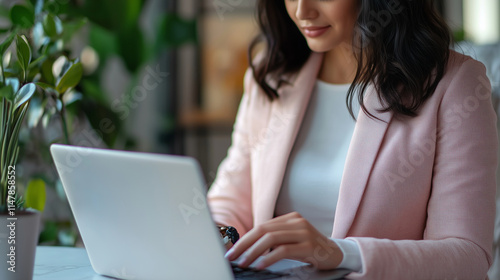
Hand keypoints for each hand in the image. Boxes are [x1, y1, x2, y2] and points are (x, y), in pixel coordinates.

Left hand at [224, 212, 342, 269]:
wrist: (337, 254)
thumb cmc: (311, 249)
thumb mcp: (292, 240)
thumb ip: (275, 239)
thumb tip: (248, 247)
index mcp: (290, 218)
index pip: (261, 226)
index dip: (244, 238)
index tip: (232, 250)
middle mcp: (296, 222)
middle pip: (263, 230)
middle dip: (244, 244)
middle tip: (232, 256)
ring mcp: (304, 232)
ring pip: (271, 238)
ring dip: (253, 252)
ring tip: (243, 262)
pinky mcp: (309, 246)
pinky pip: (284, 250)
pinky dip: (269, 258)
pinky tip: (260, 265)